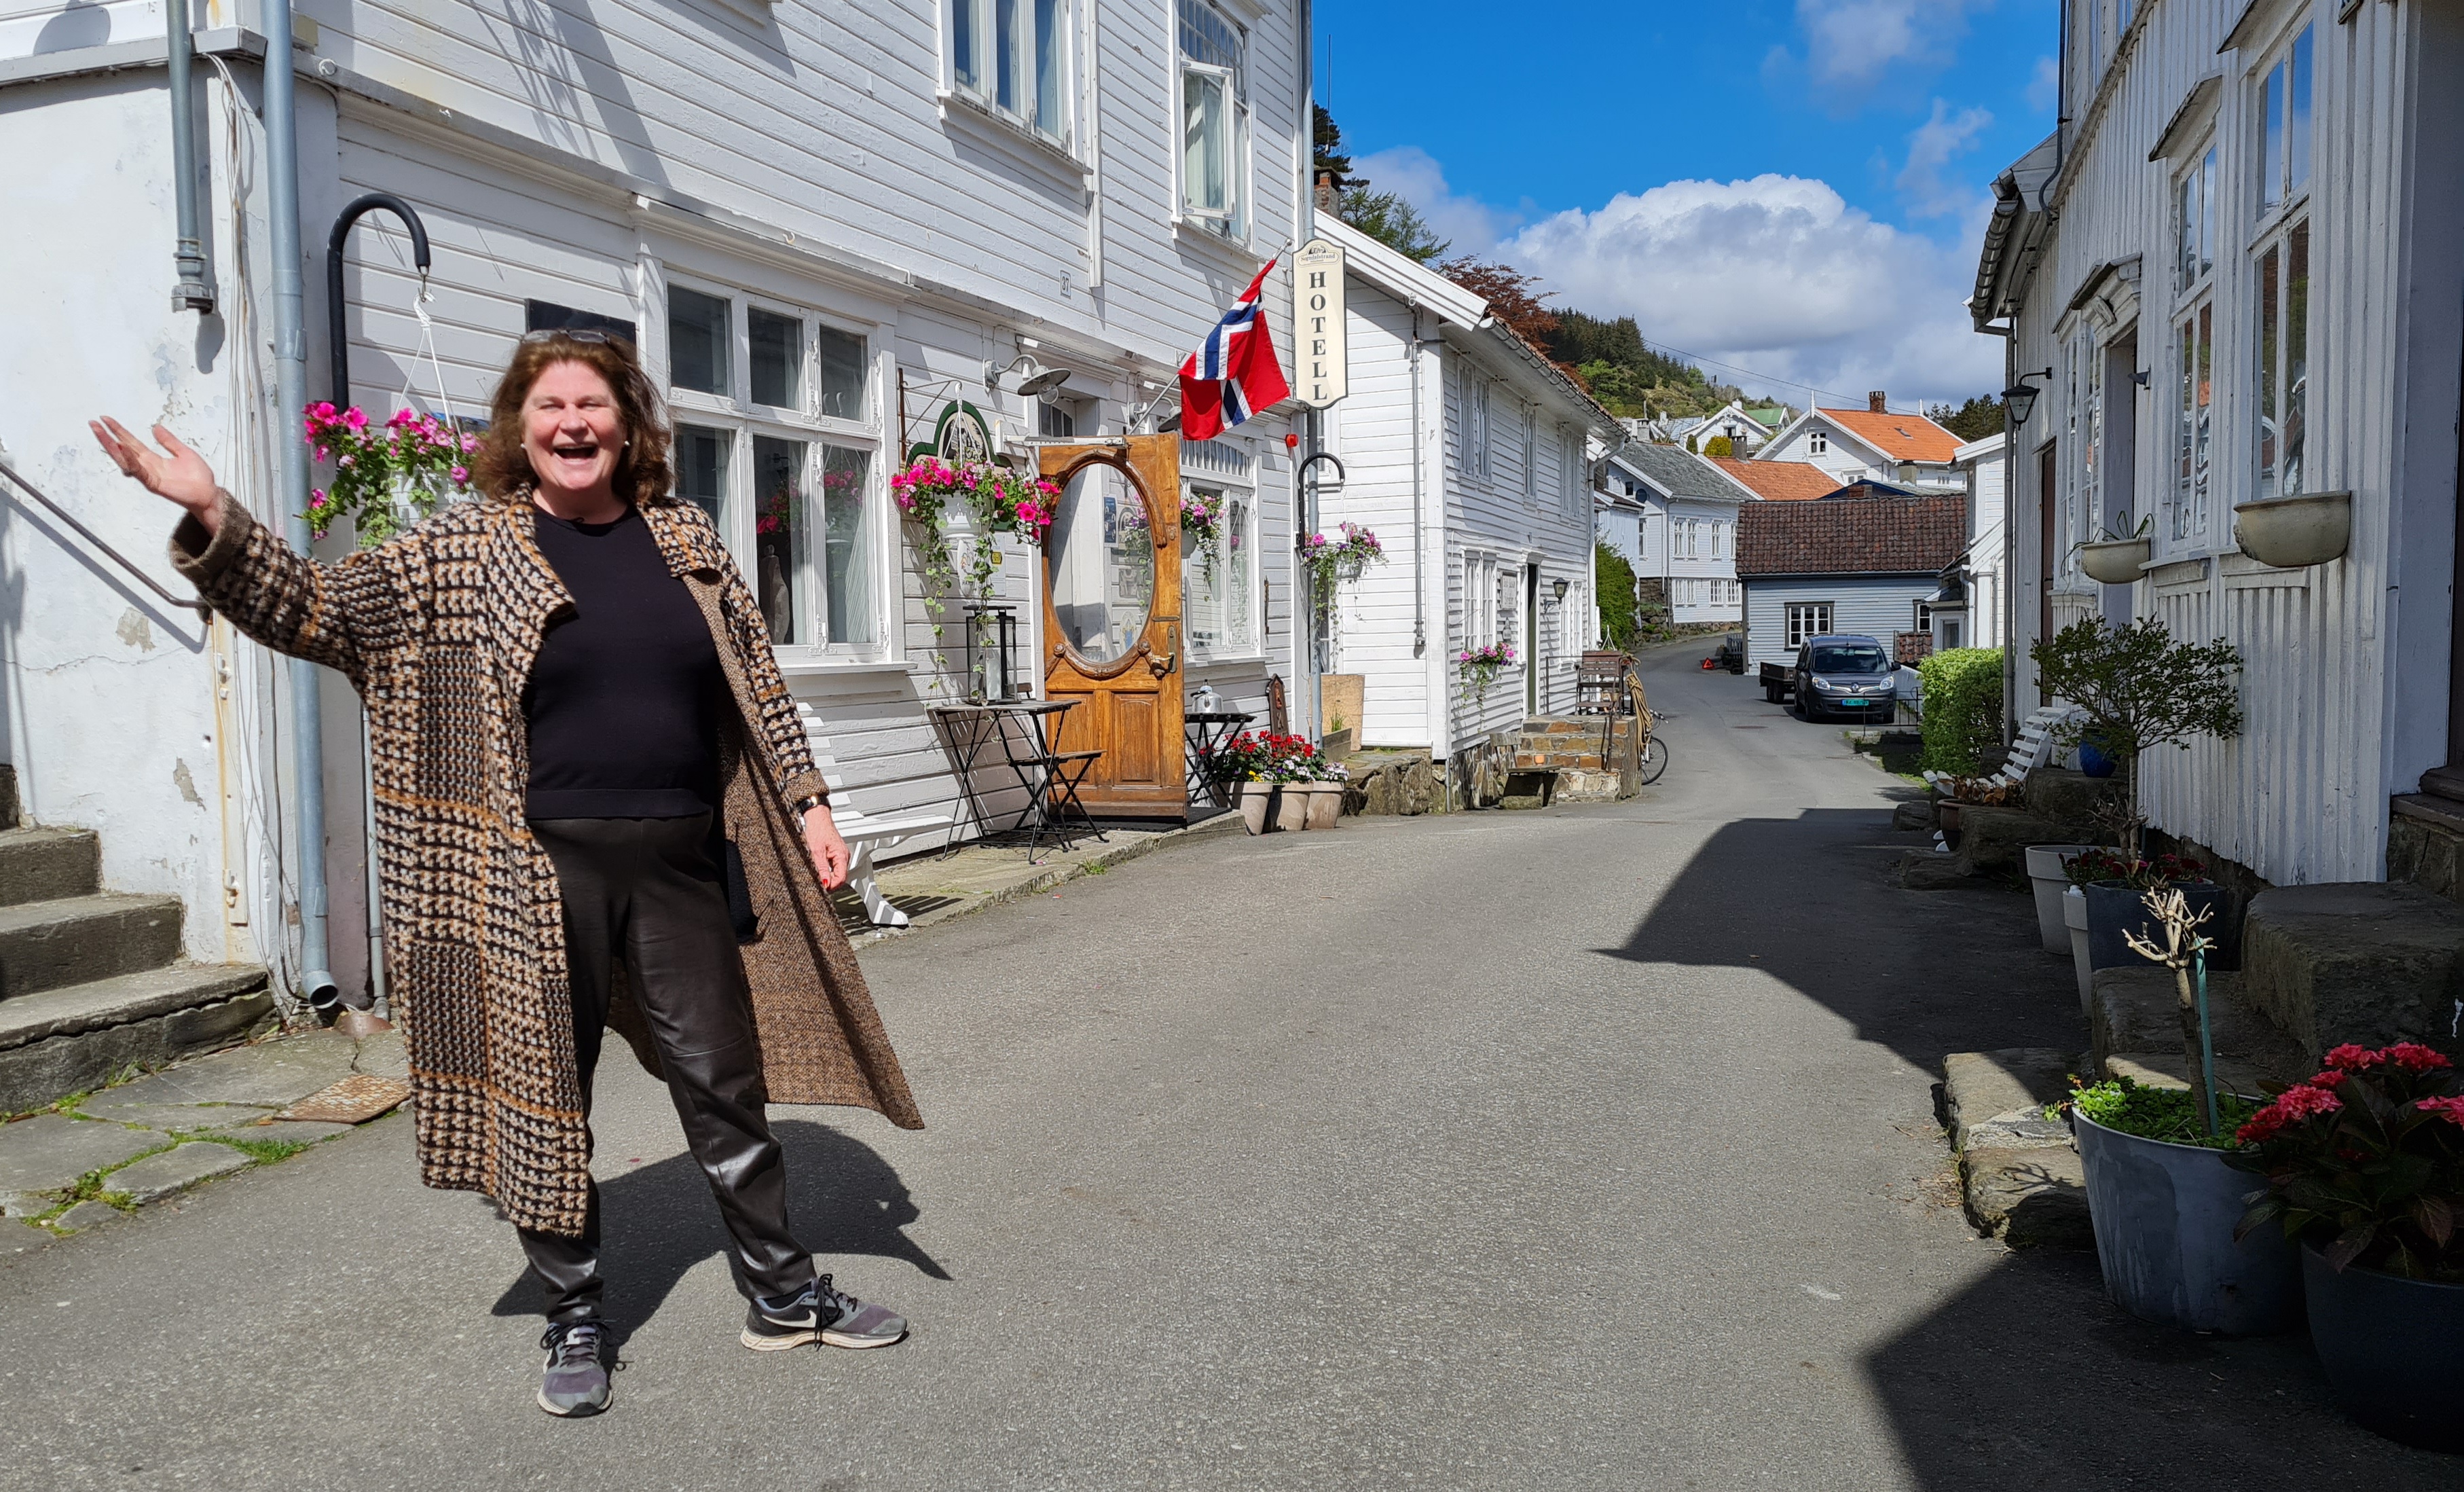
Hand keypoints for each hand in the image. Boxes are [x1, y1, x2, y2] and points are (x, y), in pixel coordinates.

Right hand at [90, 419, 220, 535]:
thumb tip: (156, 427)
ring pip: (125, 460)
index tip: (106, 420)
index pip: (131, 442)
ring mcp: (148, 475)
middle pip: (122, 450)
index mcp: (152, 459)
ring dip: (112, 447)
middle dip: (107, 437)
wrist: (208, 494)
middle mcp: (147, 467)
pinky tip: (123, 448)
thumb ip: (169, 441)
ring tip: (102, 433)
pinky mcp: (153, 483)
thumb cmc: (198, 478)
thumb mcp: (184, 452)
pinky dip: (130, 460)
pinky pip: (138, 471)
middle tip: (94, 424)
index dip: (119, 431)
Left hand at [802, 804, 848, 889]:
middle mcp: (844, 857)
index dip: (831, 885)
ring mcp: (840, 856)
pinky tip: (820, 871)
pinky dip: (827, 872)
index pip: (841, 878)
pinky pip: (834, 868)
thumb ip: (821, 869)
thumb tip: (824, 883)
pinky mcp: (836, 855)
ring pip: (837, 874)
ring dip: (828, 878)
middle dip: (829, 883)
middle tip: (817, 883)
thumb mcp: (816, 852)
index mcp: (841, 855)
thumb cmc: (817, 830)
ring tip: (817, 877)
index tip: (821, 888)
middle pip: (840, 878)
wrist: (817, 819)